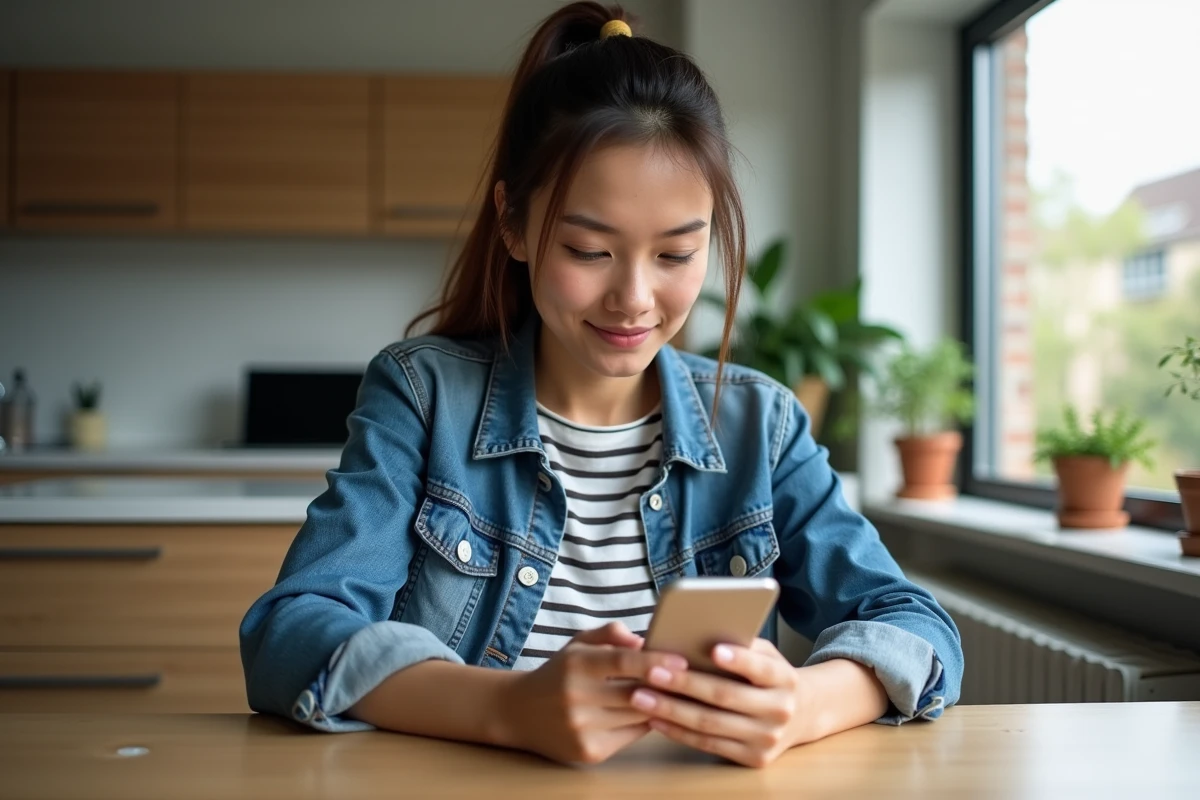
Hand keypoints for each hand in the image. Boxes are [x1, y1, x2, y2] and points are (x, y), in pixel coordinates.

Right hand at [499, 622, 689, 764]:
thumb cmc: (558, 674)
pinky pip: (631, 736)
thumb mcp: (577, 644)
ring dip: (660, 705)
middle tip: (692, 678)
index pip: (621, 663)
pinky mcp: (589, 752)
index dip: (654, 662)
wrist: (518, 713)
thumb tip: (641, 639)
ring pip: (638, 716)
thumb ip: (609, 634)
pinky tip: (653, 712)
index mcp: (575, 666)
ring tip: (679, 693)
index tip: (682, 661)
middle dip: (665, 686)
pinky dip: (645, 723)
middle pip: (636, 693)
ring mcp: (582, 729)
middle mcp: (576, 698)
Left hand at [631, 638, 818, 767]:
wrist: (803, 715)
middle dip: (684, 684)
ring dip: (671, 711)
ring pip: (711, 724)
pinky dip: (678, 732)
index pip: (761, 668)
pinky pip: (708, 745)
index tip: (713, 649)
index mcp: (785, 678)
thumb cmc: (770, 676)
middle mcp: (779, 710)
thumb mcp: (766, 655)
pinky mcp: (753, 759)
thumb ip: (741, 645)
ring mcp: (766, 738)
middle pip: (726, 697)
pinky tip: (655, 719)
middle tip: (650, 672)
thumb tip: (695, 632)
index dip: (738, 660)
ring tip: (641, 696)